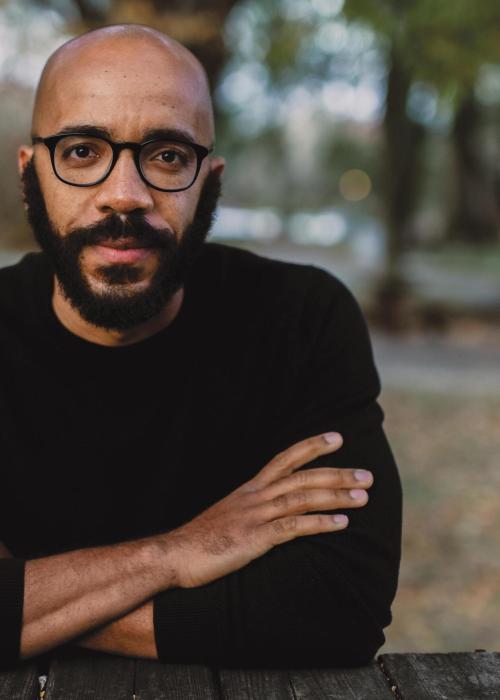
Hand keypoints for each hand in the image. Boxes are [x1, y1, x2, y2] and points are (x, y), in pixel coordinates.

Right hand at [162, 432, 372, 587]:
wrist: (174, 555)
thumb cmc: (202, 540)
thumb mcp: (229, 515)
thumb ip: (252, 508)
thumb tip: (273, 510)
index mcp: (250, 489)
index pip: (285, 458)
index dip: (311, 446)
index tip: (337, 438)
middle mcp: (255, 496)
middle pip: (302, 477)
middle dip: (336, 473)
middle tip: (367, 475)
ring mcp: (255, 516)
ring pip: (302, 497)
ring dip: (335, 496)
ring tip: (363, 495)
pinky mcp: (254, 539)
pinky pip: (293, 527)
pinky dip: (320, 523)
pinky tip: (342, 523)